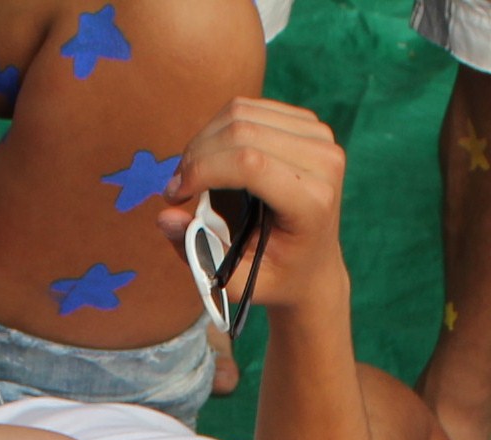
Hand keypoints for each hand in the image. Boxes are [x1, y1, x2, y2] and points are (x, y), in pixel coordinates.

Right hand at [155, 97, 350, 317]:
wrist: (314, 266)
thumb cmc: (275, 275)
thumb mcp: (237, 280)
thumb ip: (200, 252)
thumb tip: (166, 216)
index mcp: (314, 203)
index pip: (249, 163)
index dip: (202, 170)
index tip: (174, 196)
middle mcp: (324, 163)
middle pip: (242, 130)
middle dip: (196, 156)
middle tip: (177, 188)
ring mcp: (320, 138)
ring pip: (241, 112)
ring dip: (203, 141)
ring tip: (192, 176)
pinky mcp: (308, 124)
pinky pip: (250, 107)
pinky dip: (220, 129)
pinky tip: (214, 159)